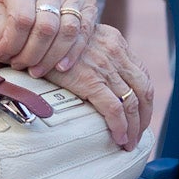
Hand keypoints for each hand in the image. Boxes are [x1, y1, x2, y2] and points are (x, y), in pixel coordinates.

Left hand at [0, 0, 100, 76]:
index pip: (21, 17)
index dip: (11, 42)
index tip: (2, 55)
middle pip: (45, 27)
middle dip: (31, 53)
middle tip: (19, 67)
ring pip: (67, 31)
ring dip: (52, 56)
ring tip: (37, 72)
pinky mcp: (88, 4)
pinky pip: (85, 32)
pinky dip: (73, 53)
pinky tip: (60, 68)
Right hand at [56, 22, 155, 148]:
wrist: (33, 35)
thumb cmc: (51, 42)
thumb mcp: (81, 39)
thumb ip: (96, 53)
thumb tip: (100, 78)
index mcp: (115, 41)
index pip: (142, 74)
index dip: (145, 98)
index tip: (141, 115)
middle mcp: (115, 52)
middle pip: (143, 90)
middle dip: (144, 116)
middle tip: (138, 135)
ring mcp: (104, 67)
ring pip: (132, 103)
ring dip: (134, 127)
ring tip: (129, 142)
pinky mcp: (90, 81)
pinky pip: (114, 109)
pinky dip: (120, 126)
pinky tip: (119, 138)